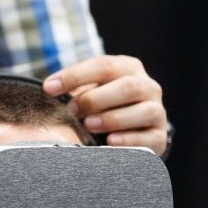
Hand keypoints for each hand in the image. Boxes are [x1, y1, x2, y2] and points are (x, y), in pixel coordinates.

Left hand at [41, 55, 167, 155]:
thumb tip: (49, 91)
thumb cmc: (103, 107)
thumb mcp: (91, 92)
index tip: (48, 88)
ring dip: (112, 118)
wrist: (133, 130)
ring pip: (143, 111)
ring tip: (89, 125)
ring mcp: (156, 111)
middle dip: (95, 99)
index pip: (102, 66)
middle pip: (127, 86)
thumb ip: (75, 90)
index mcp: (127, 68)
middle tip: (72, 111)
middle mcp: (146, 86)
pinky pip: (147, 137)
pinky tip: (109, 142)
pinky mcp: (158, 136)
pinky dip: (128, 139)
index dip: (74, 75)